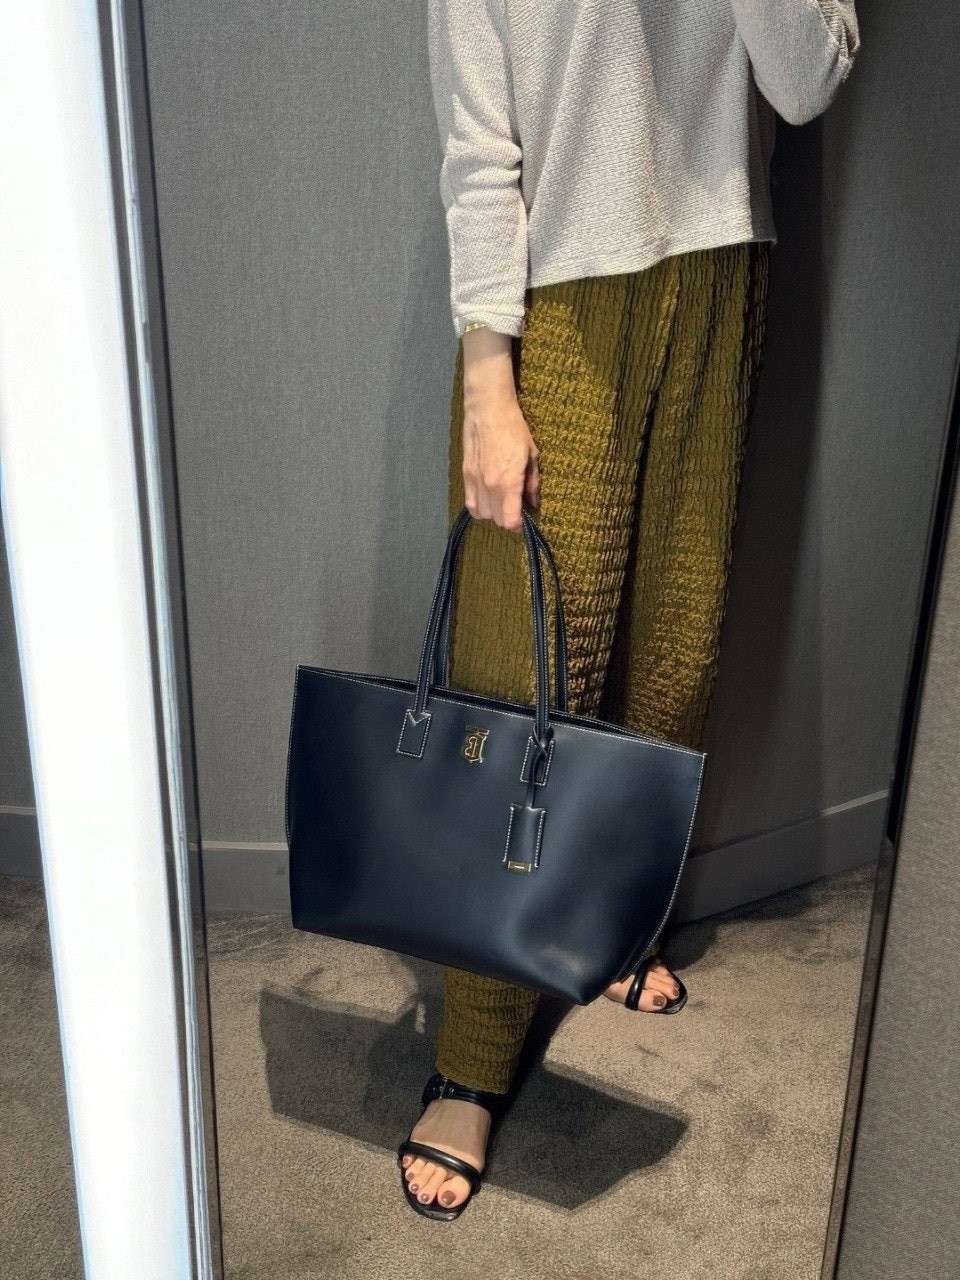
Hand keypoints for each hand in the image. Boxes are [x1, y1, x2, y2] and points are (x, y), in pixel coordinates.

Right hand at [461, 328, 539, 533]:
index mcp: (508, 482)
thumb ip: (532, 482)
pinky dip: (479, 506)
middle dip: (508, 519)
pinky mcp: (465, 474)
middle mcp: (489, 485)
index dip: (519, 526)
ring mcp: (474, 480)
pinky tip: (488, 497)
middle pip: (496, 520)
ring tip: (503, 502)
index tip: (526, 521)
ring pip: (482, 513)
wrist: (488, 408)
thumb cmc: (514, 428)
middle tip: (517, 508)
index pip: (510, 520)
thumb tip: (533, 502)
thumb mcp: (532, 455)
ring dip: (493, 513)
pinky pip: (469, 502)